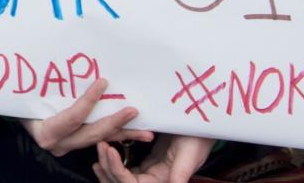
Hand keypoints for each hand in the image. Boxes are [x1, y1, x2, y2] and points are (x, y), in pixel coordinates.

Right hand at [24, 79, 153, 156]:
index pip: (73, 117)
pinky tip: (132, 131)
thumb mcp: (33, 92)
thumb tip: (70, 60)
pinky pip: (98, 139)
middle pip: (91, 134)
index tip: (104, 82)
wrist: (16, 112)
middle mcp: (59, 144)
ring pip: (99, 139)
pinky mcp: (76, 144)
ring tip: (147, 132)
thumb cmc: (22, 98)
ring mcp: (68, 146)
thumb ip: (51, 86)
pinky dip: (115, 134)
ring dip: (124, 134)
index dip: (89, 100)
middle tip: (134, 112)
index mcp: (47, 132)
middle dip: (115, 123)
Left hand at [94, 134, 212, 182]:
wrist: (203, 126)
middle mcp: (156, 180)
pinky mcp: (150, 163)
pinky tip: (106, 151)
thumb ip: (180, 174)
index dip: (117, 170)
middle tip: (100, 146)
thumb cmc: (199, 139)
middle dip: (108, 168)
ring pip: (123, 177)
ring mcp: (152, 172)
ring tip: (99, 149)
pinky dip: (115, 162)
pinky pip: (129, 168)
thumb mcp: (190, 155)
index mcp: (164, 181)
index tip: (109, 151)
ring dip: (109, 166)